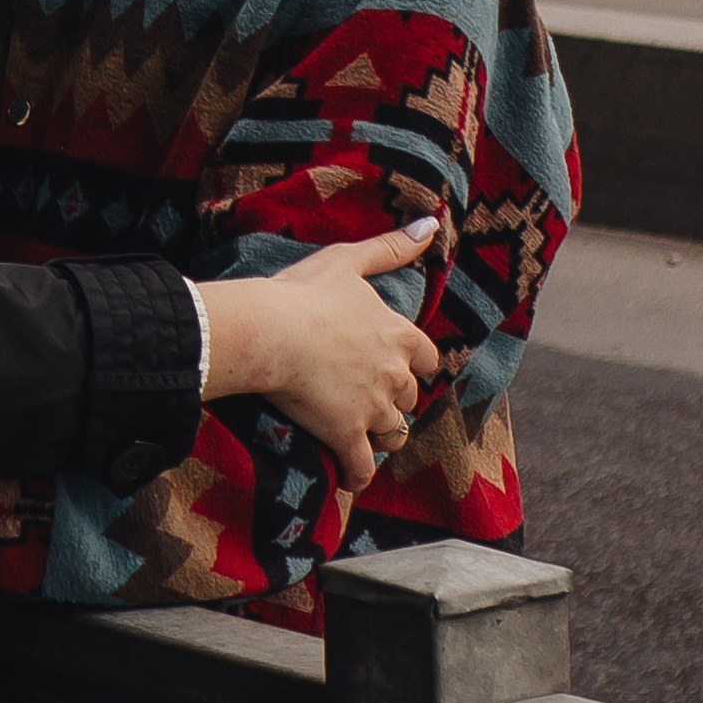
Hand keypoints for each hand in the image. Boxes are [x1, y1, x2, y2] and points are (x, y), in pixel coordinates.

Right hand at [200, 222, 446, 494]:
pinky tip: (349, 477)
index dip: (414, 363)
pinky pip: (361, 467)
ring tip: (365, 435)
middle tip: (372, 399)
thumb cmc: (305, 292)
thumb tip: (432, 225)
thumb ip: (391, 247)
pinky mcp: (347, 435)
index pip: (427, 358)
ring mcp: (373, 409)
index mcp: (399, 334)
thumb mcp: (348, 260)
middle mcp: (393, 374)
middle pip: (409, 398)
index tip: (397, 365)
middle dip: (395, 400)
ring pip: (393, 434)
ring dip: (382, 436)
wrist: (271, 331)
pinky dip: (357, 475)